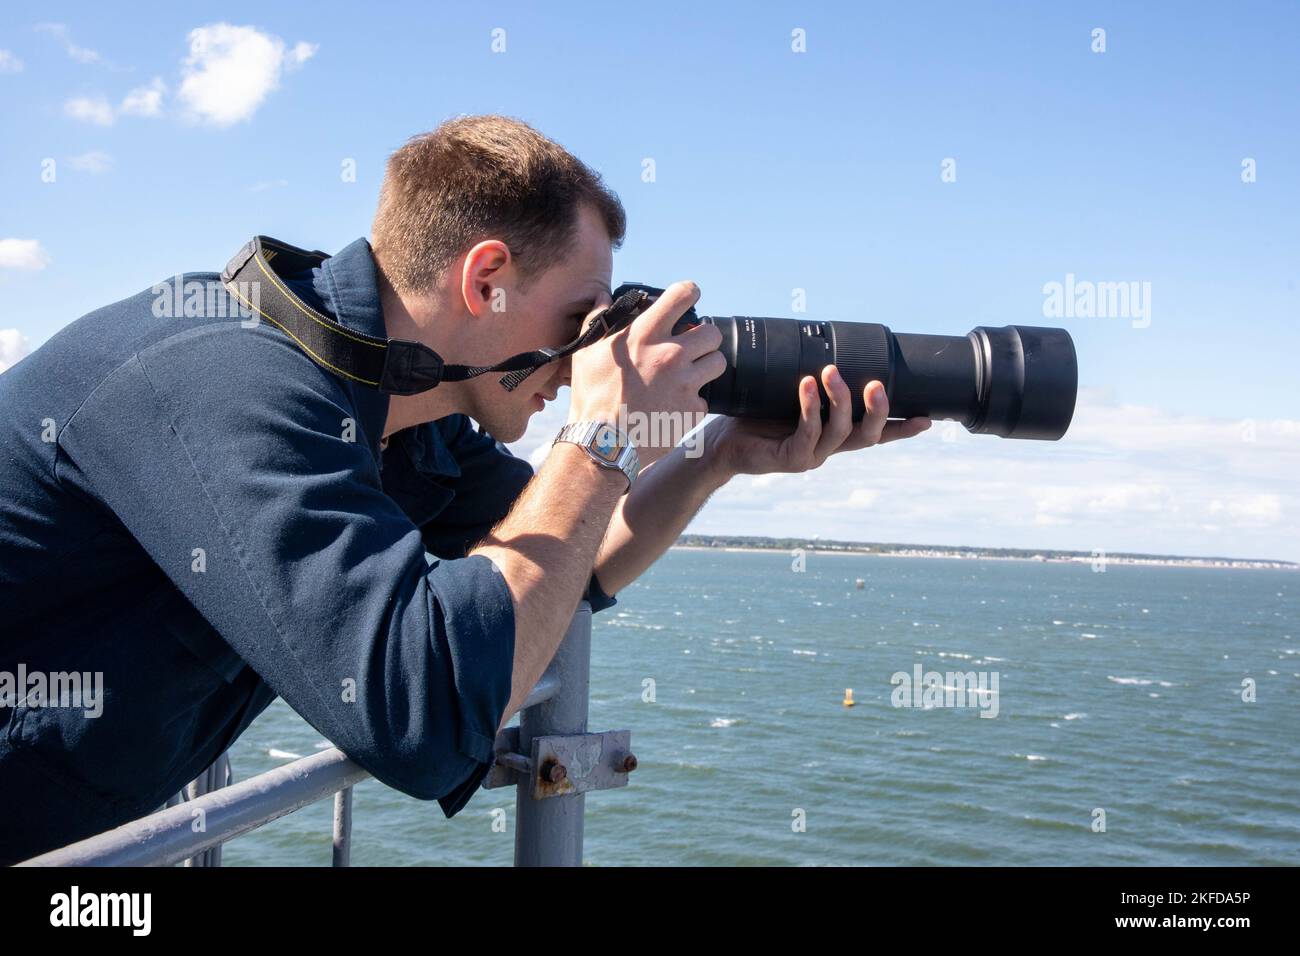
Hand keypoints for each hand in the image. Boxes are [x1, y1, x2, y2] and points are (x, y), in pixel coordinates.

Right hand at [568, 281, 724, 467]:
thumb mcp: (586, 352)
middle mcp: (671, 355)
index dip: (690, 293)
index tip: (690, 298)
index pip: (683, 295)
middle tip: (692, 347)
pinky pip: (705, 398)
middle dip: (704, 337)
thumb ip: (598, 320)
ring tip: (689, 375)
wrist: (602, 444)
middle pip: (712, 332)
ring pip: (717, 362)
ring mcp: (686, 383)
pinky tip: (675, 406)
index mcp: (646, 335)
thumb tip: (603, 296)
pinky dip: (693, 402)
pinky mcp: (693, 410)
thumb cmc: (592, 397)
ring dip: (706, 366)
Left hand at [702, 365, 930, 476]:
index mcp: (834, 434)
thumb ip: (810, 380)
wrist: (721, 443)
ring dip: (839, 400)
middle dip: (877, 410)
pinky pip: (807, 432)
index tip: (927, 418)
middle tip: (878, 384)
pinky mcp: (790, 459)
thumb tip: (824, 345)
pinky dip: (809, 407)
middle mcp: (828, 447)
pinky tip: (806, 385)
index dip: (900, 427)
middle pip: (867, 435)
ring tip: (831, 372)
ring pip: (840, 431)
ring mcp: (811, 456)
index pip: (875, 433)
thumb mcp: (787, 394)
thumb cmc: (755, 415)